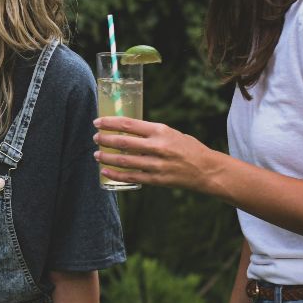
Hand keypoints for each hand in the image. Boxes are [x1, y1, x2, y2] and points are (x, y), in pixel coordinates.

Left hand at [93, 116, 217, 190]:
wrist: (206, 170)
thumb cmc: (187, 148)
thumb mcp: (170, 133)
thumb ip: (150, 133)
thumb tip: (125, 130)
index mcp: (160, 131)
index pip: (128, 124)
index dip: (109, 123)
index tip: (97, 122)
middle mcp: (158, 147)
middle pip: (123, 142)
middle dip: (105, 139)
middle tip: (96, 138)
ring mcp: (157, 165)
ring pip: (124, 161)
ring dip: (107, 157)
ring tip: (97, 154)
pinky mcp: (156, 180)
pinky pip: (131, 177)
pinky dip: (116, 174)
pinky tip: (105, 171)